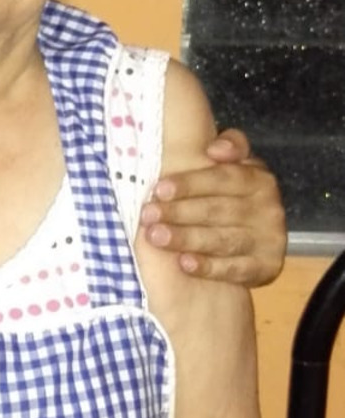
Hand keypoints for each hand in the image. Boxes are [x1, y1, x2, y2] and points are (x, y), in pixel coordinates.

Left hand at [140, 128, 286, 286]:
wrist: (252, 242)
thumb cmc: (226, 196)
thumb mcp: (230, 168)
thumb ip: (229, 148)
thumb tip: (215, 149)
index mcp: (259, 178)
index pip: (224, 177)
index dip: (191, 183)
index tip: (159, 189)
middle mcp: (269, 208)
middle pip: (219, 210)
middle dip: (179, 212)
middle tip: (147, 215)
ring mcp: (271, 239)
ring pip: (224, 239)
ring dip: (187, 238)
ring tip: (156, 237)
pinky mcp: (268, 267)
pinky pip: (236, 269)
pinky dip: (210, 267)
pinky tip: (184, 263)